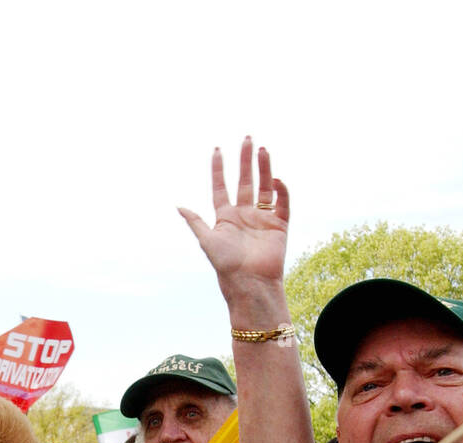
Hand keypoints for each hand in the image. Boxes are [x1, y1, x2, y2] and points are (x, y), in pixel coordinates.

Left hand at [178, 138, 289, 314]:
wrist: (250, 283)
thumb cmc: (226, 264)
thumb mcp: (206, 240)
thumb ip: (195, 221)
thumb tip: (179, 205)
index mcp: (225, 218)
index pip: (221, 187)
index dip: (219, 169)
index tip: (217, 150)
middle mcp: (244, 215)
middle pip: (245, 181)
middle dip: (245, 160)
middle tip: (248, 139)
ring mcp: (262, 219)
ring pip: (265, 187)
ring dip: (264, 168)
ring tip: (263, 149)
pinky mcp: (279, 225)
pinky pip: (283, 203)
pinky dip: (281, 190)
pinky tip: (276, 178)